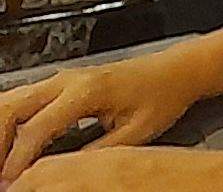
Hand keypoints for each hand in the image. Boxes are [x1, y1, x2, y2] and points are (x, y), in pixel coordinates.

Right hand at [0, 45, 222, 179]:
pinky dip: (8, 122)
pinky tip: (8, 145)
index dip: (19, 159)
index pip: (37, 128)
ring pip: (11, 101)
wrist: (175, 71)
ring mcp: (61, 79)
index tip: (10, 182)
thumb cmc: (161, 97)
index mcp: (87, 91)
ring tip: (1, 163)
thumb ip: (96, 152)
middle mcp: (67, 80)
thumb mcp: (135, 133)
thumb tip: (64, 173)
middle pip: (11, 108)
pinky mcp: (60, 83)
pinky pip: (21, 100)